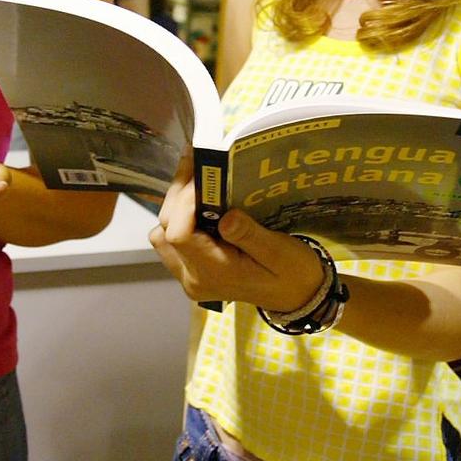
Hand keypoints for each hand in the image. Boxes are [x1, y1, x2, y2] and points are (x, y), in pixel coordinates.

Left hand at [148, 154, 327, 311]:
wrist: (298, 295)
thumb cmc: (292, 273)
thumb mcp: (279, 252)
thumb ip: (250, 236)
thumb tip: (226, 217)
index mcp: (214, 273)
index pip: (179, 234)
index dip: (185, 202)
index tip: (204, 176)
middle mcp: (194, 278)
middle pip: (166, 230)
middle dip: (178, 195)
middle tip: (198, 165)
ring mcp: (190, 276)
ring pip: (162, 234)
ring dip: (175, 206)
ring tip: (198, 181)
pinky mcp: (191, 271)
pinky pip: (171, 241)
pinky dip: (179, 219)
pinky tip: (200, 203)